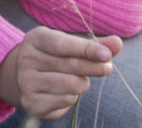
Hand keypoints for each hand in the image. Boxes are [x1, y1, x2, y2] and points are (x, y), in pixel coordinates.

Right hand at [0, 26, 122, 119]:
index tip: (107, 55)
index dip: (87, 49)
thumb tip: (117, 43)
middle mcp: (26, 58)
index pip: (64, 44)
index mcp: (36, 38)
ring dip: (83, 83)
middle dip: (94, 67)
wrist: (25, 77)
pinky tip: (66, 91)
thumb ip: (94, 44)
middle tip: (107, 68)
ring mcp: (26, 81)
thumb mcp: (70, 45)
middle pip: (71, 65)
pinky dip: (73, 97)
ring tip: (79, 80)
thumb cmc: (54, 56)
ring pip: (71, 85)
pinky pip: (66, 100)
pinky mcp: (30, 103)